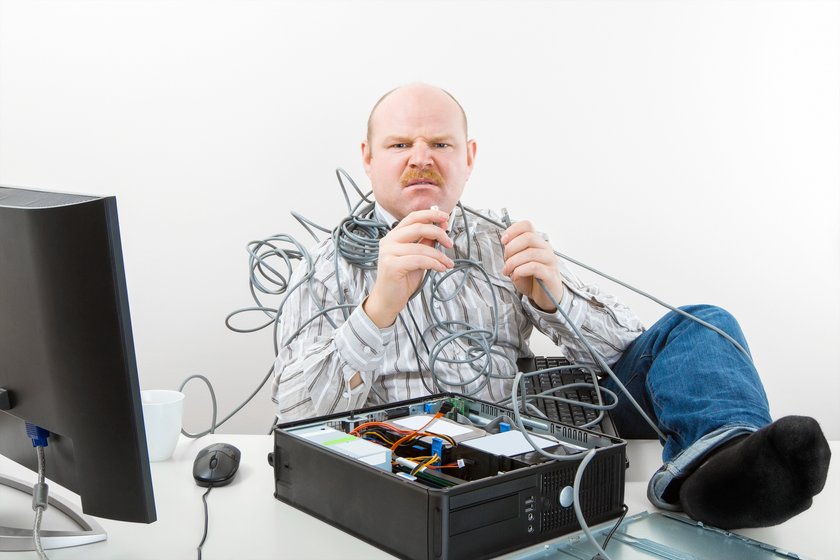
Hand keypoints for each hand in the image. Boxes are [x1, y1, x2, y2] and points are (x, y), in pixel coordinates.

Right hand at [364, 209, 453, 327]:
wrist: (388, 300)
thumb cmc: (402, 279)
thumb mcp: (418, 257)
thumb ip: (426, 242)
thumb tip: (440, 228)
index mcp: (394, 236)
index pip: (413, 217)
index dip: (431, 215)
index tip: (445, 218)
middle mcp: (388, 241)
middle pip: (418, 228)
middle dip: (439, 234)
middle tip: (449, 243)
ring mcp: (388, 253)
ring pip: (421, 247)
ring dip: (439, 255)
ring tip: (447, 263)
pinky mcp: (391, 266)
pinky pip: (419, 260)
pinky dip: (434, 263)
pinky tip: (440, 268)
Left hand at [501, 219, 563, 311]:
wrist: (545, 297)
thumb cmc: (531, 279)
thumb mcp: (518, 263)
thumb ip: (513, 252)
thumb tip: (506, 243)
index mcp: (537, 243)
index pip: (527, 225)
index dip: (513, 230)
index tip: (503, 240)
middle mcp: (545, 248)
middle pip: (528, 237)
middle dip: (511, 248)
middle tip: (505, 260)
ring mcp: (550, 261)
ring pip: (530, 253)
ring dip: (513, 262)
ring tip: (508, 271)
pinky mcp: (550, 274)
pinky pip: (534, 267)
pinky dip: (520, 271)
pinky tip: (516, 276)